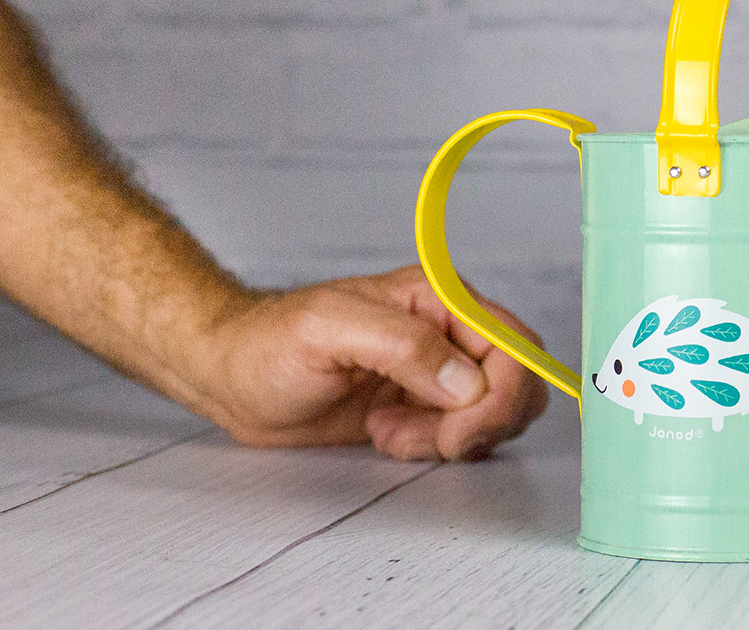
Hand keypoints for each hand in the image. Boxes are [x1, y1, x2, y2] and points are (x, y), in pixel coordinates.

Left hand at [194, 265, 549, 460]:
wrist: (231, 377)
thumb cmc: (267, 342)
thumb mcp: (329, 330)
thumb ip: (404, 346)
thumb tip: (467, 381)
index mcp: (440, 299)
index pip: (512, 345)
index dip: (500, 395)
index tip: (458, 431)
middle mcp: (450, 333)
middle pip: (517, 382)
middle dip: (482, 423)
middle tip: (431, 441)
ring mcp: (439, 372)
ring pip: (496, 414)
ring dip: (452, 438)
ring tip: (390, 432)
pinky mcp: (424, 408)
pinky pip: (464, 435)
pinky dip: (435, 448)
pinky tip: (387, 435)